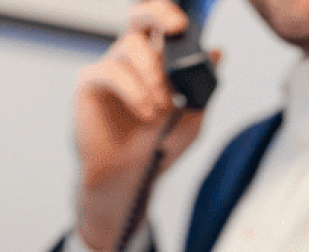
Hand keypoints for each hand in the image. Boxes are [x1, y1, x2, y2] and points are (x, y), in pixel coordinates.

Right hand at [74, 0, 217, 251]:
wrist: (131, 179)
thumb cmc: (156, 148)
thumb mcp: (191, 118)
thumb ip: (203, 87)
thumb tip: (219, 52)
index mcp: (157, 62)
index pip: (162, 23)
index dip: (171, 13)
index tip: (185, 25)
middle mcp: (132, 58)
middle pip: (140, 15)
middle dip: (159, 14)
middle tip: (175, 30)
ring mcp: (110, 67)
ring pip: (130, 45)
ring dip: (153, 76)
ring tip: (161, 109)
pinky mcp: (90, 81)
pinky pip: (111, 70)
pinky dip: (134, 91)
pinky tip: (146, 114)